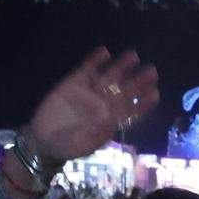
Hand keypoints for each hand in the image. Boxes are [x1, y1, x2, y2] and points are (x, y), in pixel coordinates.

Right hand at [23, 47, 159, 163]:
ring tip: (133, 56)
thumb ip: (97, 133)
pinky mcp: (73, 84)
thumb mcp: (83, 144)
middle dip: (138, 81)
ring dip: (121, 67)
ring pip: (109, 78)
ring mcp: (89, 93)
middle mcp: (103, 105)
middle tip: (152, 71)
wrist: (43, 140)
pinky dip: (95, 61)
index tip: (155, 93)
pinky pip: (86, 70)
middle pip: (125, 91)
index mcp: (111, 121)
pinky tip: (104, 52)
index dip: (143, 102)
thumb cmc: (68, 147)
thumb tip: (112, 120)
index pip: (131, 110)